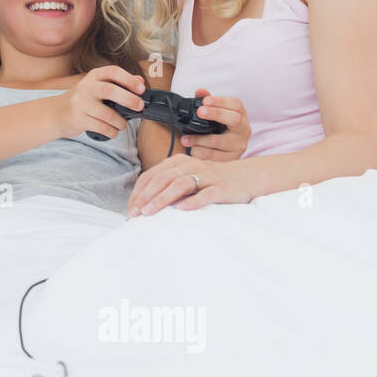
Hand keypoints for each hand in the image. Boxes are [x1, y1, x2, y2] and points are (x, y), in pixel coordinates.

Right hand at [53, 66, 145, 140]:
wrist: (56, 113)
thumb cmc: (82, 100)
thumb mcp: (97, 87)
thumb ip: (118, 83)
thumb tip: (140, 81)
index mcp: (93, 76)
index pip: (113, 72)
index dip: (129, 79)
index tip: (141, 89)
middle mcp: (86, 87)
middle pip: (110, 90)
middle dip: (128, 99)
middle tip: (139, 107)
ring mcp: (79, 103)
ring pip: (107, 113)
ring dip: (119, 122)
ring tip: (122, 125)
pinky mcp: (77, 118)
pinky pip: (100, 127)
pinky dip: (111, 131)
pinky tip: (112, 131)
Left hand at [127, 155, 253, 216]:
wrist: (246, 177)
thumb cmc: (210, 181)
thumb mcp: (186, 178)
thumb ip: (167, 185)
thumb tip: (142, 204)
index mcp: (178, 162)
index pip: (152, 175)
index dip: (139, 192)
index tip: (131, 209)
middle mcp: (190, 166)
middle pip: (163, 179)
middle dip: (146, 197)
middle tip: (136, 213)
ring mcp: (207, 176)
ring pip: (180, 185)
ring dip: (162, 199)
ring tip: (150, 212)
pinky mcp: (221, 187)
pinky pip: (205, 194)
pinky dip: (193, 201)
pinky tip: (181, 209)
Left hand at [179, 88, 250, 160]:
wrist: (229, 151)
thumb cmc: (221, 128)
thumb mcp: (216, 114)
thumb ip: (207, 101)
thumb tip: (200, 91)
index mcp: (241, 115)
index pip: (235, 104)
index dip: (221, 101)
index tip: (206, 100)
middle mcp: (244, 129)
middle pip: (234, 120)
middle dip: (216, 114)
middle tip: (199, 111)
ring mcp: (239, 145)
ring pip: (220, 141)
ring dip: (200, 139)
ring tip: (185, 138)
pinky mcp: (232, 159)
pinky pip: (215, 157)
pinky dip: (201, 153)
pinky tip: (193, 149)